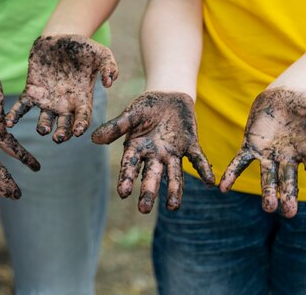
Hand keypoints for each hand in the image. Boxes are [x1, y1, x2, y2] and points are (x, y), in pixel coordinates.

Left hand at [6, 35, 118, 142]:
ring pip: (44, 119)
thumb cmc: (83, 47)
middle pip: (64, 124)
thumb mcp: (101, 53)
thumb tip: (110, 82)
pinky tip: (9, 123)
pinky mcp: (32, 91)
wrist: (60, 37)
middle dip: (62, 133)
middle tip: (58, 138)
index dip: (81, 125)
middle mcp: (65, 104)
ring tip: (42, 130)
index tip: (78, 131)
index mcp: (82, 98)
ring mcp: (47, 99)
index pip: (83, 117)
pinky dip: (15, 115)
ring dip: (43, 127)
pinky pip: (22, 106)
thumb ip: (109, 66)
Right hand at [92, 92, 213, 212]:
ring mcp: (173, 152)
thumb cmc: (145, 107)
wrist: (168, 96)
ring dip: (174, 190)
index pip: (130, 166)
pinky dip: (204, 169)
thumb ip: (116, 127)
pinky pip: (198, 159)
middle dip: (148, 191)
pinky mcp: (190, 145)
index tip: (123, 193)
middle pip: (151, 175)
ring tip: (173, 207)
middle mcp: (154, 155)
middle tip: (143, 209)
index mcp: (137, 148)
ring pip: (174, 174)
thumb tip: (94, 139)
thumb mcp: (130, 114)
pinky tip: (210, 181)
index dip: (126, 178)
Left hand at [219, 88, 305, 217]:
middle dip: (288, 195)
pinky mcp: (251, 146)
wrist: (283, 94)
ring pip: (267, 176)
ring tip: (268, 208)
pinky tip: (223, 188)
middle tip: (288, 213)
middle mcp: (288, 157)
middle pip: (289, 179)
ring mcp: (269, 154)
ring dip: (267, 192)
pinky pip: (240, 162)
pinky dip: (232, 174)